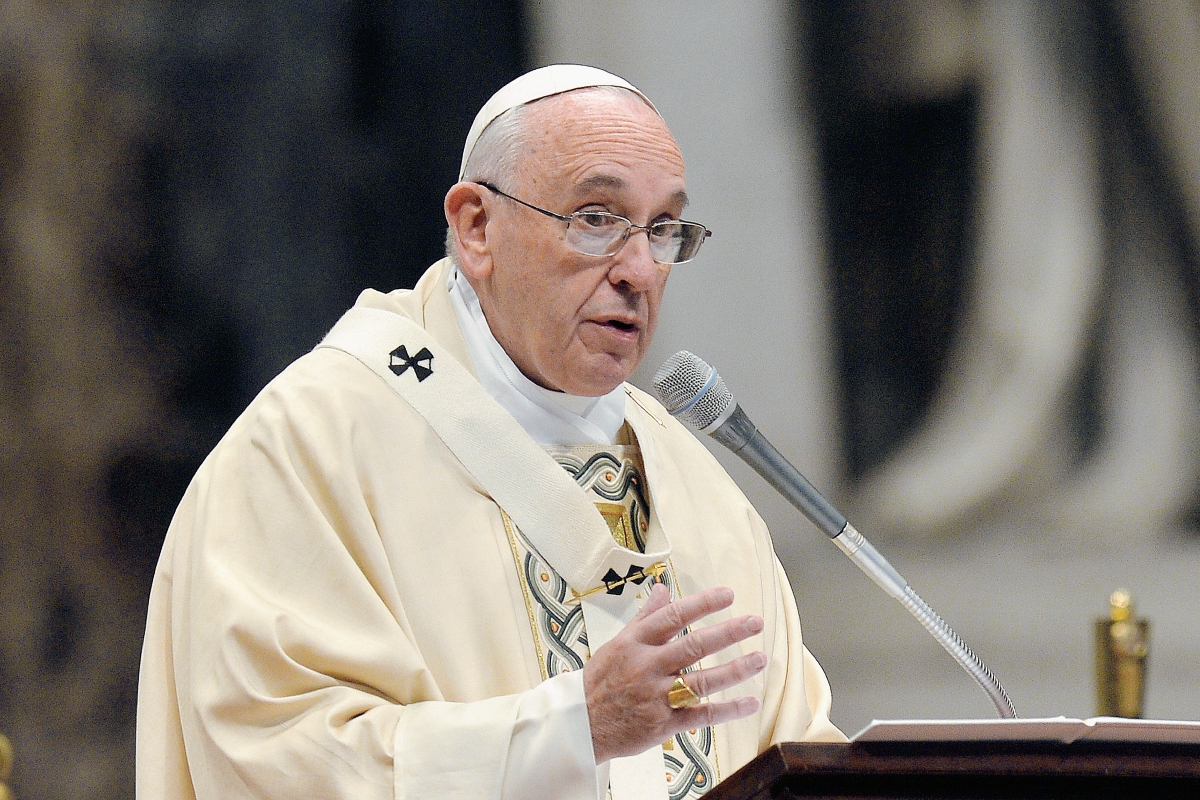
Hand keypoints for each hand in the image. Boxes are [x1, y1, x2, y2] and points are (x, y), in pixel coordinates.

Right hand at [582, 583, 765, 762]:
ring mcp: (657, 697)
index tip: (728, 594)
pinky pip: (702, 716)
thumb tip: (663, 589)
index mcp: (635, 643)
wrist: (581, 725)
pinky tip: (750, 702)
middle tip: (755, 622)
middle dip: (728, 633)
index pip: (673, 617)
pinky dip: (728, 710)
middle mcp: (647, 667)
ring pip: (702, 681)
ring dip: (735, 670)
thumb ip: (646, 617)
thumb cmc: (601, 680)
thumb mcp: (618, 643)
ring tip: (760, 658)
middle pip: (693, 646)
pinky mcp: (663, 724)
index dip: (702, 604)